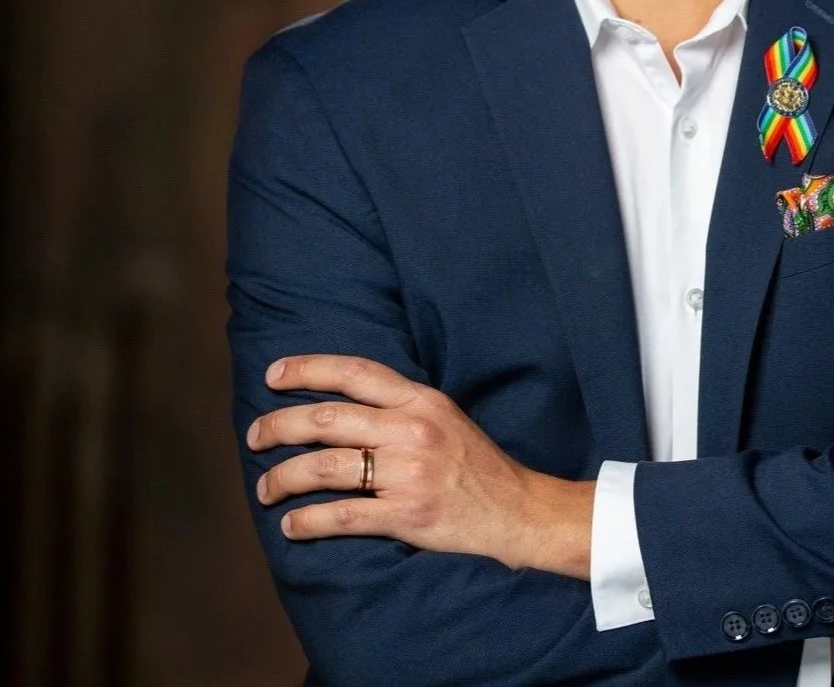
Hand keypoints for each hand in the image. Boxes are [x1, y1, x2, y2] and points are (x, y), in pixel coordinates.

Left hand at [248, 355, 592, 577]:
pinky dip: (309, 520)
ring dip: (285, 477)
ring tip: (266, 488)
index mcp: (422, 401)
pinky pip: (343, 515)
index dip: (309, 369)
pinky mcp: (407, 515)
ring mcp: (409, 473)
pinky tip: (292, 524)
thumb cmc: (478, 467)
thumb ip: (403, 408)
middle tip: (255, 435)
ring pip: (326, 467)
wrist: (519, 511)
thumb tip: (345, 404)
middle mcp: (413, 430)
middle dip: (280, 425)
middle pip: (328, 419)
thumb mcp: (446, 419)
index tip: (274, 374)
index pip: (356, 372)